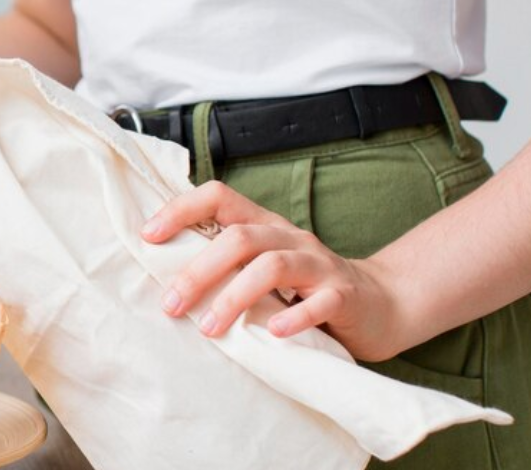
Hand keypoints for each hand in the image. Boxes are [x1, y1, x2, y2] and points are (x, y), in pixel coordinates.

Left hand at [141, 182, 407, 360]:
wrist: (382, 305)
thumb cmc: (306, 289)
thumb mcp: (263, 268)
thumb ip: (226, 264)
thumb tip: (159, 274)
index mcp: (265, 226)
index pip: (220, 197)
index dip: (182, 210)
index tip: (148, 236)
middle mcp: (290, 238)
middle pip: (240, 239)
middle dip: (198, 271)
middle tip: (171, 305)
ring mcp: (320, 265)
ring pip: (273, 267)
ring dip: (234, 297)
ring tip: (208, 328)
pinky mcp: (344, 296)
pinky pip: (320, 303)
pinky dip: (294, 317)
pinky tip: (272, 332)